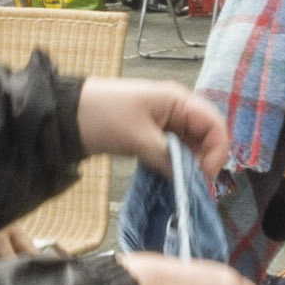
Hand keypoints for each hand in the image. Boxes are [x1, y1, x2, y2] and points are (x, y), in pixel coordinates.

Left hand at [76, 78, 228, 178]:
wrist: (67, 115)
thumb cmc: (103, 115)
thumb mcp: (138, 137)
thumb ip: (167, 157)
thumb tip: (187, 179)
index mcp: (178, 100)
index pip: (215, 125)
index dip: (217, 151)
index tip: (204, 176)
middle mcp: (177, 110)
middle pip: (206, 137)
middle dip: (204, 161)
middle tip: (191, 184)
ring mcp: (166, 123)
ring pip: (191, 147)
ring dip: (189, 165)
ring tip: (178, 183)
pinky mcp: (153, 136)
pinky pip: (175, 152)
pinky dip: (175, 165)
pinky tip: (168, 177)